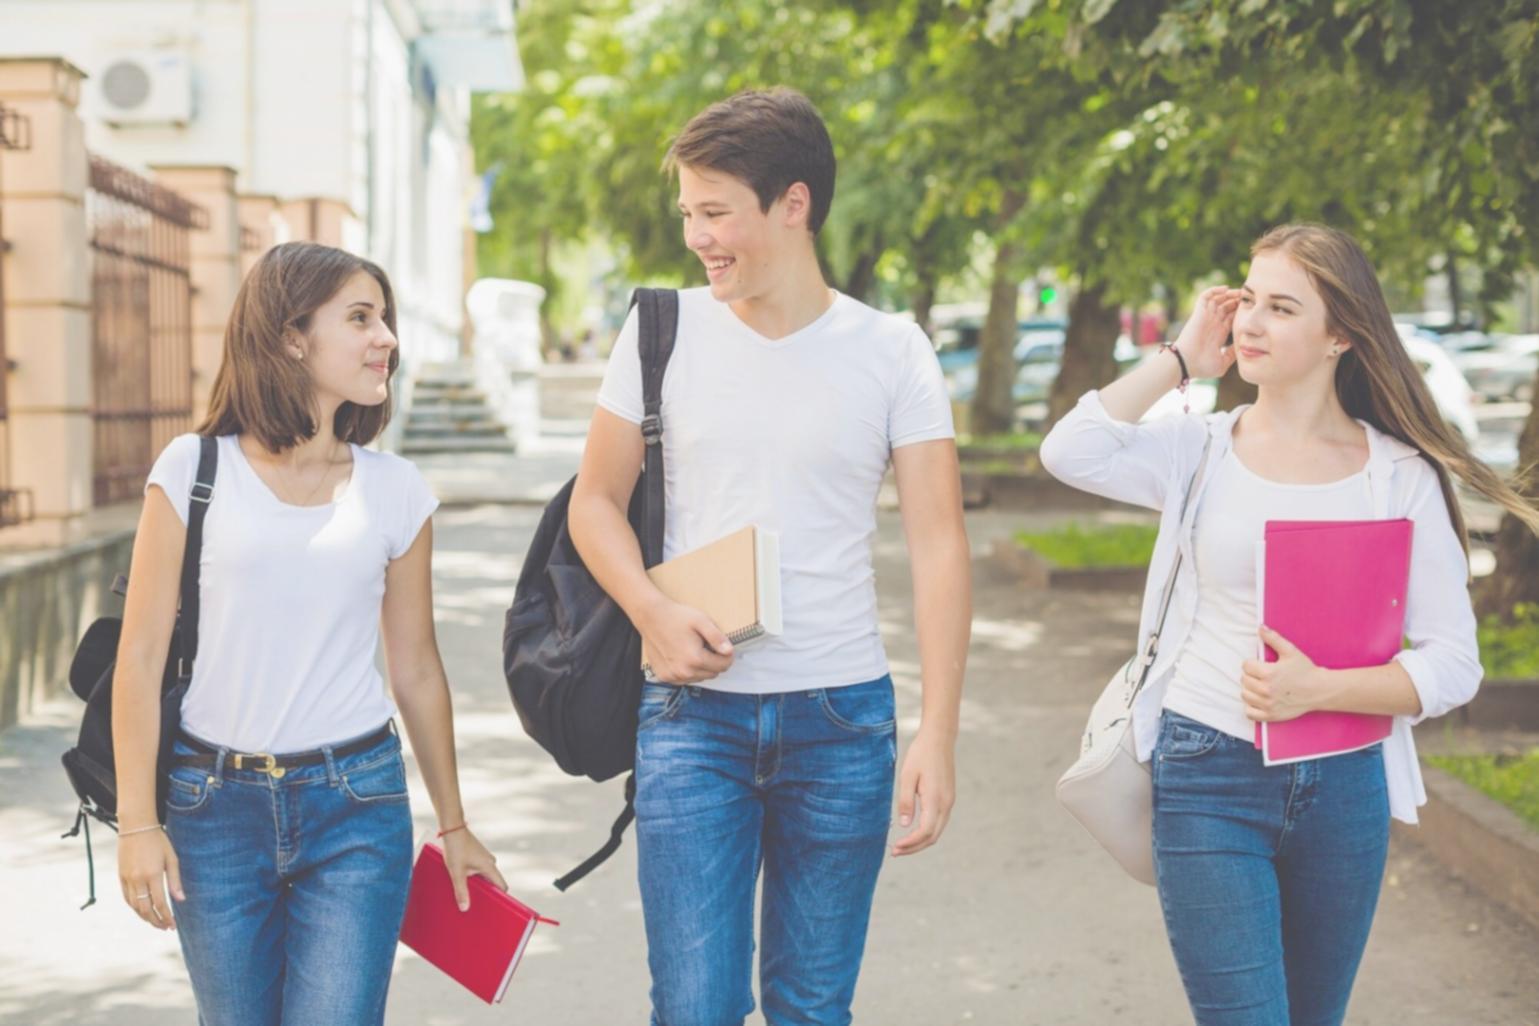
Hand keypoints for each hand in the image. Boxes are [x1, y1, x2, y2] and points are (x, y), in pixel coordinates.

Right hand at [118, 827, 182, 930]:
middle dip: (156, 921)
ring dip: (145, 917)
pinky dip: (134, 907)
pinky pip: (126, 898)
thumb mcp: (172, 858)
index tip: (172, 925)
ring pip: (134, 906)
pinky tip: (143, 910)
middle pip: (145, 909)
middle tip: (165, 927)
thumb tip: (181, 900)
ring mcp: (127, 879)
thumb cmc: (158, 841)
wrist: (136, 827)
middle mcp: (138, 879)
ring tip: (156, 921)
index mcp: (153, 875)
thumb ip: (175, 881)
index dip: (166, 917)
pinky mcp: (121, 876)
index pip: (160, 903)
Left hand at [442, 828, 506, 911]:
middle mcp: (490, 862)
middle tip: (476, 904)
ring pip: (484, 877)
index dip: (500, 899)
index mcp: (490, 867)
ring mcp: (484, 858)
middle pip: (492, 883)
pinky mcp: (477, 856)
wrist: (452, 828)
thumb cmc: (456, 848)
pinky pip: (479, 870)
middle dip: (486, 894)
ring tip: (466, 893)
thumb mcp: (457, 872)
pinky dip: (473, 877)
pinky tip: (462, 881)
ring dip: (477, 885)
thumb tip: (465, 908)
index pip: (502, 886)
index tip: (494, 908)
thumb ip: (461, 891)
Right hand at [638, 599, 733, 684]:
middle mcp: (684, 672)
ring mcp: (673, 676)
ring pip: (699, 678)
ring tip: (693, 649)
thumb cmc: (676, 617)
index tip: (722, 646)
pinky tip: (682, 656)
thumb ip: (717, 638)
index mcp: (695, 659)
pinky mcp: (664, 676)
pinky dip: (688, 671)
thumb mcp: (701, 621)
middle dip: (714, 661)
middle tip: (706, 645)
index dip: (726, 655)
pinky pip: (685, 679)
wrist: (651, 617)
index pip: (723, 665)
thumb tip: (729, 651)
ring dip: (701, 667)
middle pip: (713, 673)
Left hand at [891, 727, 955, 856]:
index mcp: (935, 799)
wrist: (939, 739)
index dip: (910, 843)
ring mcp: (949, 802)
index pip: (925, 832)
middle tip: (895, 851)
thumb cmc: (920, 755)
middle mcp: (946, 804)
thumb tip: (905, 825)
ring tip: (902, 844)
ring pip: (937, 831)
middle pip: (933, 837)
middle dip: (914, 847)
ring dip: (920, 841)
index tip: (895, 847)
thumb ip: (906, 801)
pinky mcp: (948, 798)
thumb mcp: (907, 776)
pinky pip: (939, 822)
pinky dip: (927, 832)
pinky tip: (913, 830)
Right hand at [1171, 286, 1242, 378]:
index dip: (1241, 311)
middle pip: (1226, 305)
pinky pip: (1206, 296)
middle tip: (1248, 296)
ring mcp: (1206, 317)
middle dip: (1237, 300)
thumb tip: (1243, 346)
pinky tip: (1226, 289)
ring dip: (1229, 293)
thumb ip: (1233, 354)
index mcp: (1220, 333)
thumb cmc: (1202, 367)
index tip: (1252, 308)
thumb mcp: (1223, 362)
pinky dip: (1215, 290)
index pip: (1232, 317)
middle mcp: (1213, 323)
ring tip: (1239, 292)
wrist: (1186, 364)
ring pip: (1218, 299)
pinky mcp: (1199, 313)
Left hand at [1241, 626, 1323, 722]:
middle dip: (1251, 675)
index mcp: (1268, 673)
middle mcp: (1266, 690)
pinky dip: (1251, 707)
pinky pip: (1249, 713)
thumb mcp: (1291, 651)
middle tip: (1263, 675)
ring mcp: (1268, 704)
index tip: (1261, 665)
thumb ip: (1273, 638)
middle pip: (1244, 680)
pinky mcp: (1271, 716)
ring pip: (1244, 695)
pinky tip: (1259, 700)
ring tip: (1261, 686)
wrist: (1320, 690)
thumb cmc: (1305, 670)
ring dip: (1250, 690)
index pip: (1246, 665)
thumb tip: (1260, 627)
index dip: (1252, 663)